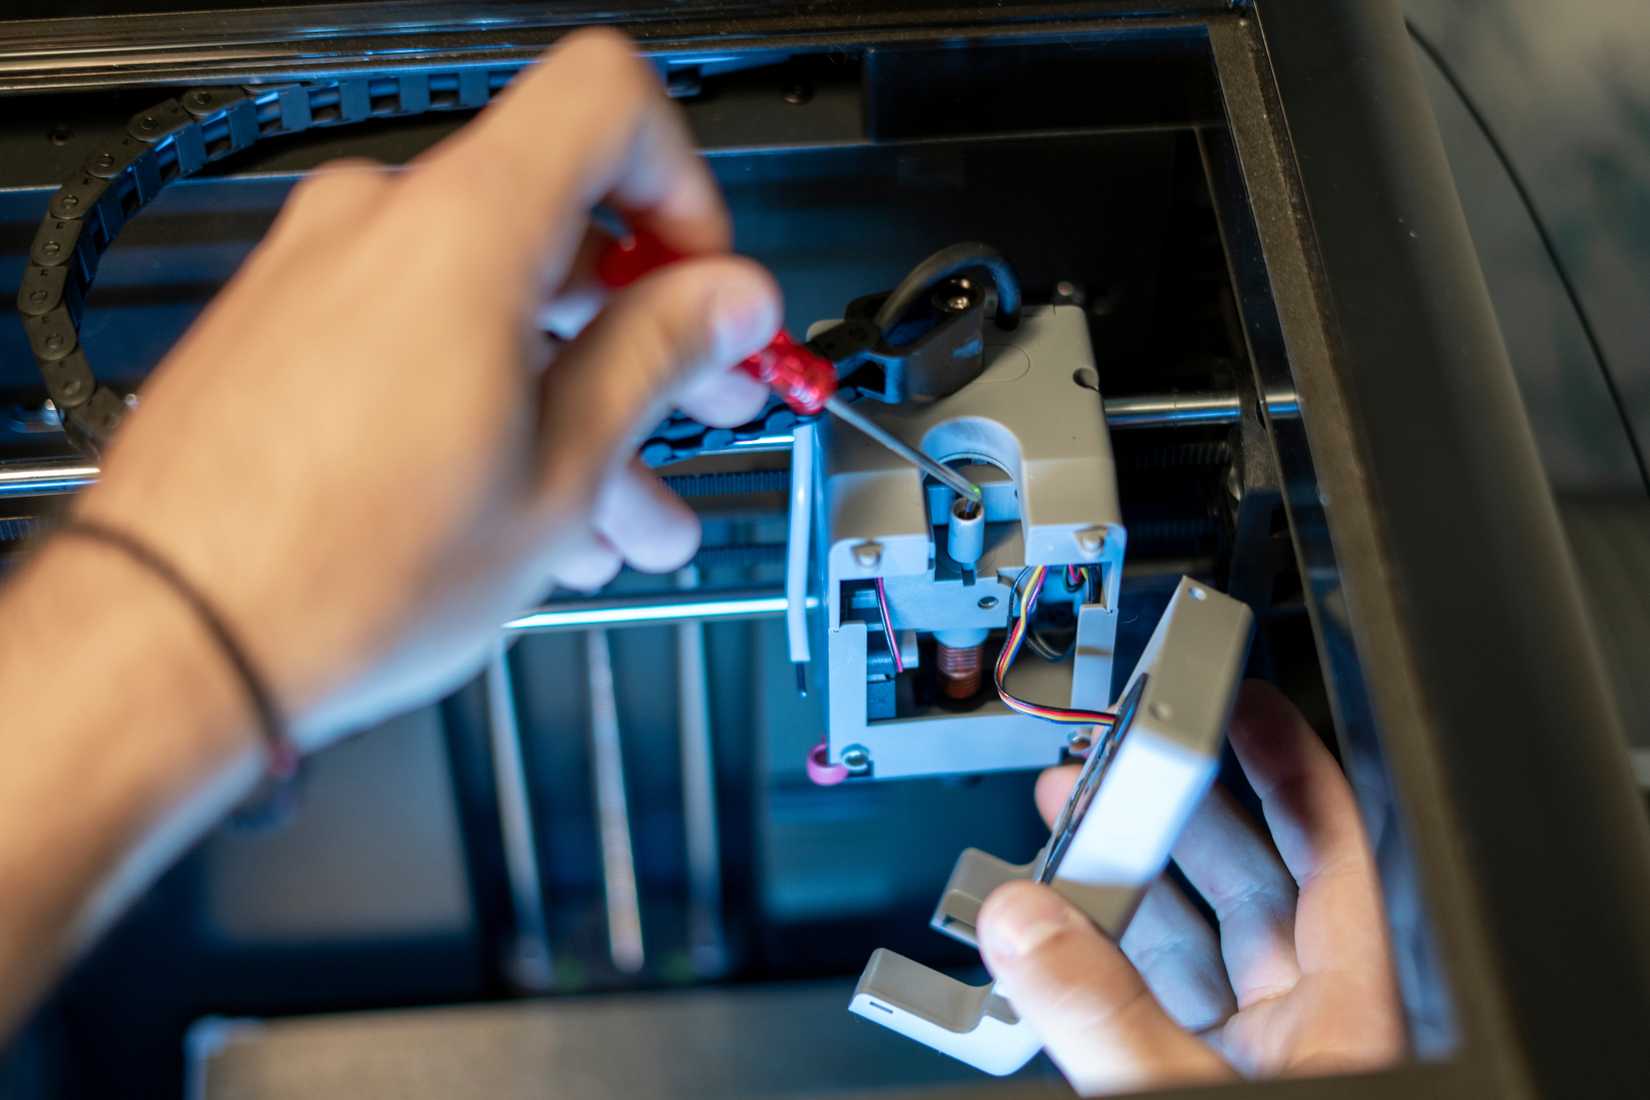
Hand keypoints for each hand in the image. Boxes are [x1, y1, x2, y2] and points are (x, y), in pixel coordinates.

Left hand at [72, 29, 779, 747]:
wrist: (174, 638)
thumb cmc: (341, 570)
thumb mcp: (560, 471)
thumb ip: (660, 356)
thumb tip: (727, 301)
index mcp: (465, 228)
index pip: (607, 100)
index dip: (684, 185)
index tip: (705, 281)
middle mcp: (381, 224)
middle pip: (558, 222)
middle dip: (649, 323)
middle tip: (701, 400)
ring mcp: (323, 277)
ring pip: (495, 303)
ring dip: (577, 392)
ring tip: (626, 504)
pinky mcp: (287, 334)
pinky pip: (423, 337)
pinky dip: (493, 398)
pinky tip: (537, 502)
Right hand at [976, 681, 1402, 1093]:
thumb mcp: (1182, 1090)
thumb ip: (1104, 1014)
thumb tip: (1024, 925)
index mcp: (1355, 1012)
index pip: (1335, 850)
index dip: (1291, 766)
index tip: (1245, 706)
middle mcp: (1315, 1026)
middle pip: (1256, 883)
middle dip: (1180, 812)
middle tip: (1127, 760)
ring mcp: (1263, 1058)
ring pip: (1201, 943)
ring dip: (1132, 883)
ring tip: (1075, 827)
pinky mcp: (1205, 1081)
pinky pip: (1162, 1002)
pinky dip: (1111, 961)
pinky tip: (1065, 928)